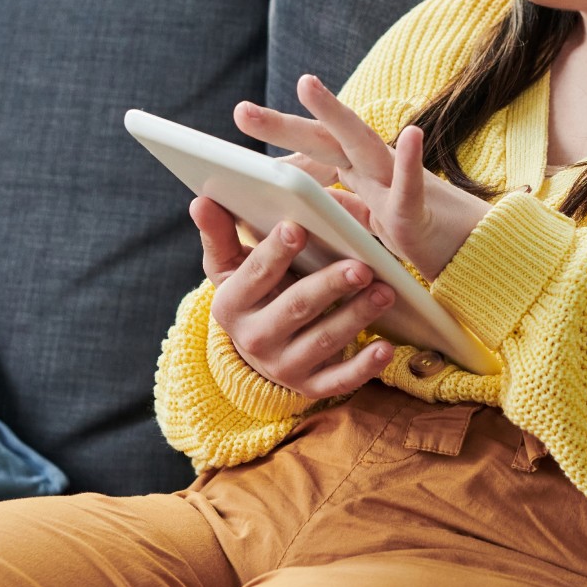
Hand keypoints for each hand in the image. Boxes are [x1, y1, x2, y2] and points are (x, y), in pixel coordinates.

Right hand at [191, 200, 398, 398]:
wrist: (259, 349)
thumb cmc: (252, 293)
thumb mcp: (229, 267)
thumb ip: (219, 233)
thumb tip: (201, 201)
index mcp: (231, 305)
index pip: (254, 275)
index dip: (275, 252)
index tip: (297, 227)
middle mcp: (254, 339)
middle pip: (295, 307)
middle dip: (329, 286)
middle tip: (361, 266)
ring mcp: (283, 366)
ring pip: (323, 341)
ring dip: (356, 316)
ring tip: (384, 292)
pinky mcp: (310, 386)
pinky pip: (339, 381)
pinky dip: (364, 367)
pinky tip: (385, 347)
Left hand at [230, 74, 491, 281]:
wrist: (473, 258)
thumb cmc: (422, 239)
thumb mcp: (366, 226)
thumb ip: (337, 210)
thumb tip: (292, 206)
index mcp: (361, 175)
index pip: (315, 151)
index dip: (281, 140)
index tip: (242, 125)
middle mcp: (376, 171)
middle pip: (325, 139)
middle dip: (284, 123)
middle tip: (239, 111)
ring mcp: (395, 186)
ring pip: (362, 143)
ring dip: (334, 113)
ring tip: (306, 84)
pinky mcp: (418, 211)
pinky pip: (414, 185)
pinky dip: (413, 162)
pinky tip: (414, 134)